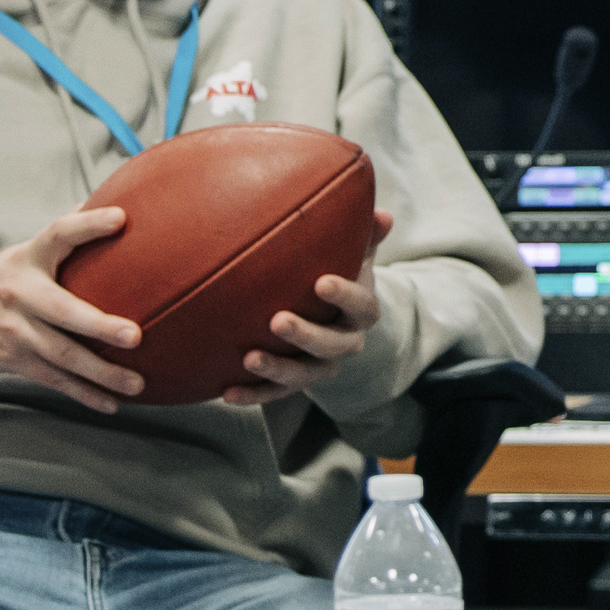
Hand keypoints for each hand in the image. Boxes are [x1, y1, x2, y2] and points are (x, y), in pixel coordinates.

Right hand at [0, 207, 148, 413]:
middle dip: (98, 326)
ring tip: (137, 383)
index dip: (88, 225)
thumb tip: (118, 201)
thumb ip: (65, 235)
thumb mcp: (24, 252)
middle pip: (61, 311)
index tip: (121, 218)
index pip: (58, 234)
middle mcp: (20, 294)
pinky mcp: (15, 361)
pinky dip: (84, 394)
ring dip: (101, 373)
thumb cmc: (2, 278)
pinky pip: (54, 380)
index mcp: (27, 259)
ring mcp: (15, 331)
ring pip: (62, 356)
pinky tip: (112, 404)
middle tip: (134, 336)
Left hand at [226, 210, 392, 406]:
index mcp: (361, 312)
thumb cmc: (341, 276)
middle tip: (277, 320)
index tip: (321, 282)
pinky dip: (253, 394)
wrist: (335, 320)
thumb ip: (367, 237)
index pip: (361, 306)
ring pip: (303, 376)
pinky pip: (274, 394)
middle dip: (306, 335)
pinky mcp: (295, 384)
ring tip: (249, 358)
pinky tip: (226, 392)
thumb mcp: (356, 256)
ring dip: (276, 369)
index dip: (344, 296)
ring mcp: (320, 368)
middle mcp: (345, 344)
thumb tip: (383, 215)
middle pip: (331, 346)